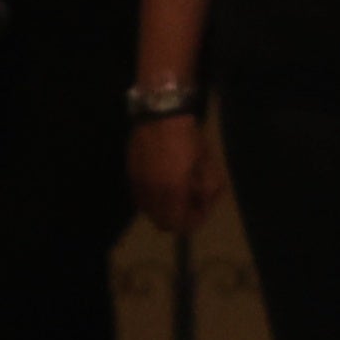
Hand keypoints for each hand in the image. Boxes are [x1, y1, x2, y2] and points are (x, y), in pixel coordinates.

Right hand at [128, 114, 222, 233]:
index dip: (192, 222)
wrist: (160, 115)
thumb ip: (209, 189)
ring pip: (150, 211)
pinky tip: (165, 182)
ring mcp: (137, 183)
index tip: (202, 209)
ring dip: (165, 208)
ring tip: (178, 191)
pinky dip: (154, 198)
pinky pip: (141, 197)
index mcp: (172, 190)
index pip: (178, 224)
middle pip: (162, 223)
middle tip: (192, 202)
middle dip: (178, 217)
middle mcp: (151, 192)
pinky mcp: (130, 174)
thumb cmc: (189, 138)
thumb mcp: (208, 164)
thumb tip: (203, 203)